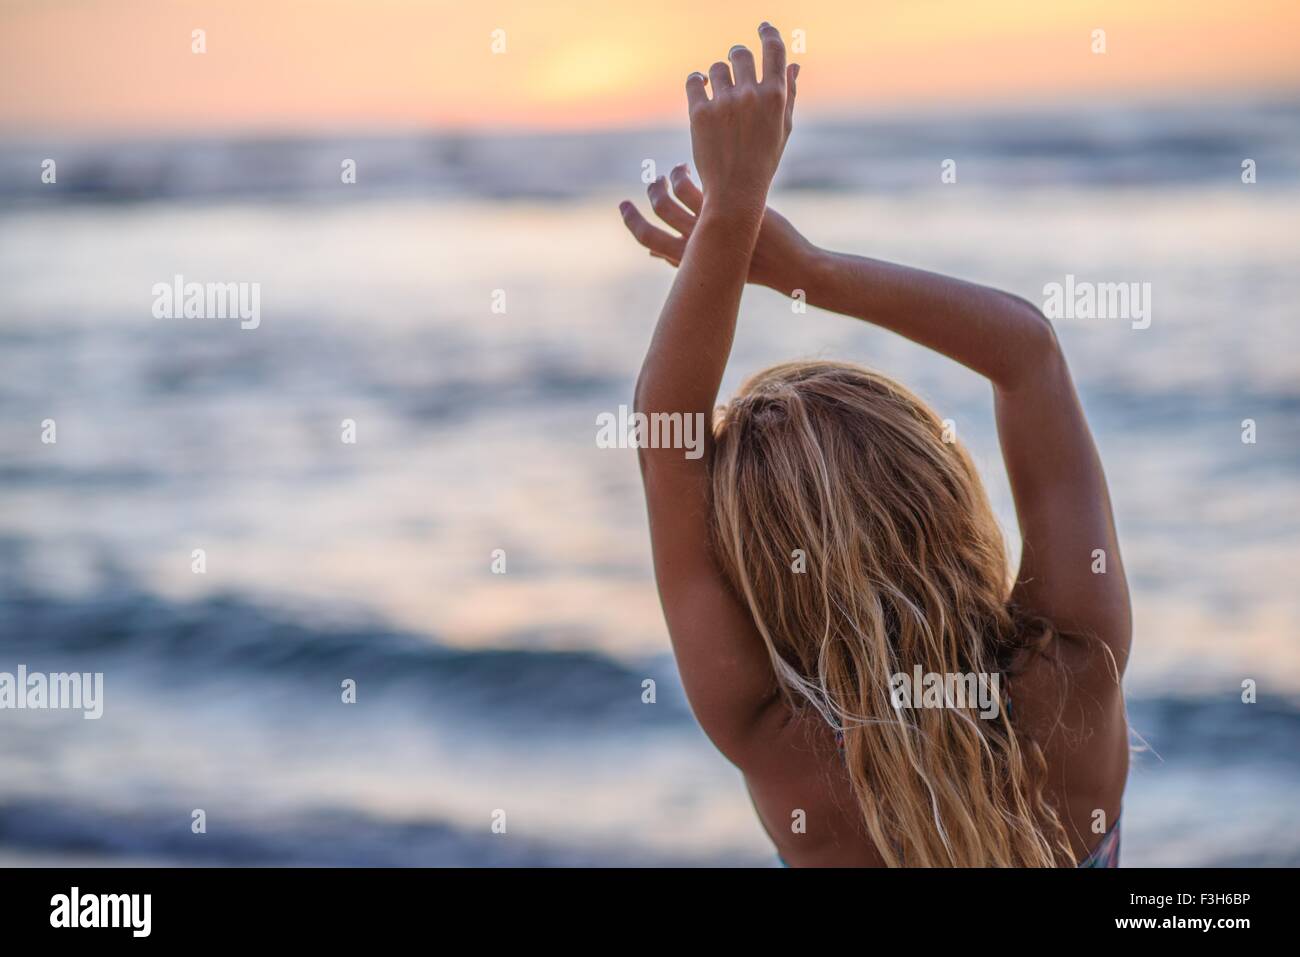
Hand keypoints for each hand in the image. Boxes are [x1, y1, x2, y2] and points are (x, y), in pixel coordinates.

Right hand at [619, 164, 815, 293]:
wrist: (786, 266)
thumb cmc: (748, 268)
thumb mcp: (707, 267)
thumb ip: (679, 259)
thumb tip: (654, 255)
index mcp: (687, 259)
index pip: (647, 239)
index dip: (631, 222)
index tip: (624, 206)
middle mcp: (693, 243)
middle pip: (658, 213)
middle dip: (650, 194)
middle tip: (655, 181)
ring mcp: (708, 225)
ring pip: (672, 197)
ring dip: (668, 180)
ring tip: (675, 171)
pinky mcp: (723, 208)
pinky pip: (692, 188)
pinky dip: (685, 176)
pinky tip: (691, 168)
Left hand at [686, 22, 797, 215]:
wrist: (735, 192)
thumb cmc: (763, 161)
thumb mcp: (783, 129)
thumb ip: (789, 94)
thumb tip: (793, 64)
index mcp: (775, 96)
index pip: (774, 49)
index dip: (768, 33)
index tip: (763, 27)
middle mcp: (751, 95)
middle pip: (740, 53)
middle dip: (737, 58)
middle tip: (735, 68)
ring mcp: (725, 103)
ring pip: (717, 67)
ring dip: (718, 75)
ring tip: (719, 93)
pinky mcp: (701, 113)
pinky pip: (695, 80)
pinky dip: (698, 81)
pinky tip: (702, 86)